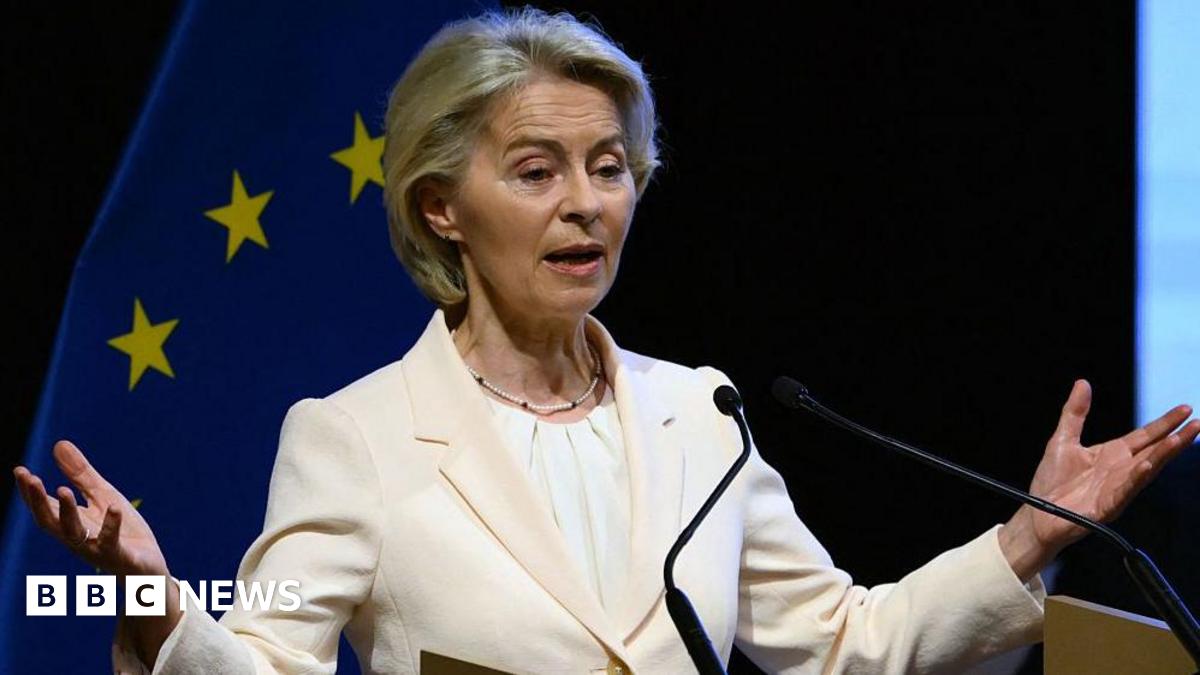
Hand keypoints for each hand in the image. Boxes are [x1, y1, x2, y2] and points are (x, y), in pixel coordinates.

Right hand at [13, 440, 181, 665]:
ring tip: (62, 489)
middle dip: (38, 501)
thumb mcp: (103, 496)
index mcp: (72, 525)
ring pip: (75, 535)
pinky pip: (112, 544)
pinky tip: (115, 508)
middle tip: (31, 478)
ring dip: (67, 513)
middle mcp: (79, 540)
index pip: (44, 509)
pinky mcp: (121, 558)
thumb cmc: (122, 533)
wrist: (148, 569)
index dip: (30, 492)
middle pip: (51, 522)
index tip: (20, 470)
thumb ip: (81, 474)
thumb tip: (58, 444)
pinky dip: (112, 526)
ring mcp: (97, 551)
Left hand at [999, 380, 1199, 580]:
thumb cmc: (1051, 482)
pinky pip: (1126, 489)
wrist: (1037, 514)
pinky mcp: (1108, 506)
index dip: (1164, 423)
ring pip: (1147, 468)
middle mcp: (1120, 469)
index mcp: (1112, 454)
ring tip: (1182, 438)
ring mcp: (1117, 488)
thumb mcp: (1062, 439)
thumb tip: (1082, 383)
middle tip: (1197, 422)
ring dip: (1164, 454)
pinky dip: (1137, 476)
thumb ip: (1075, 413)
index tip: (1185, 409)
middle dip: (1176, 437)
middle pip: (1154, 450)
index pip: (1145, 435)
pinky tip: (1149, 464)